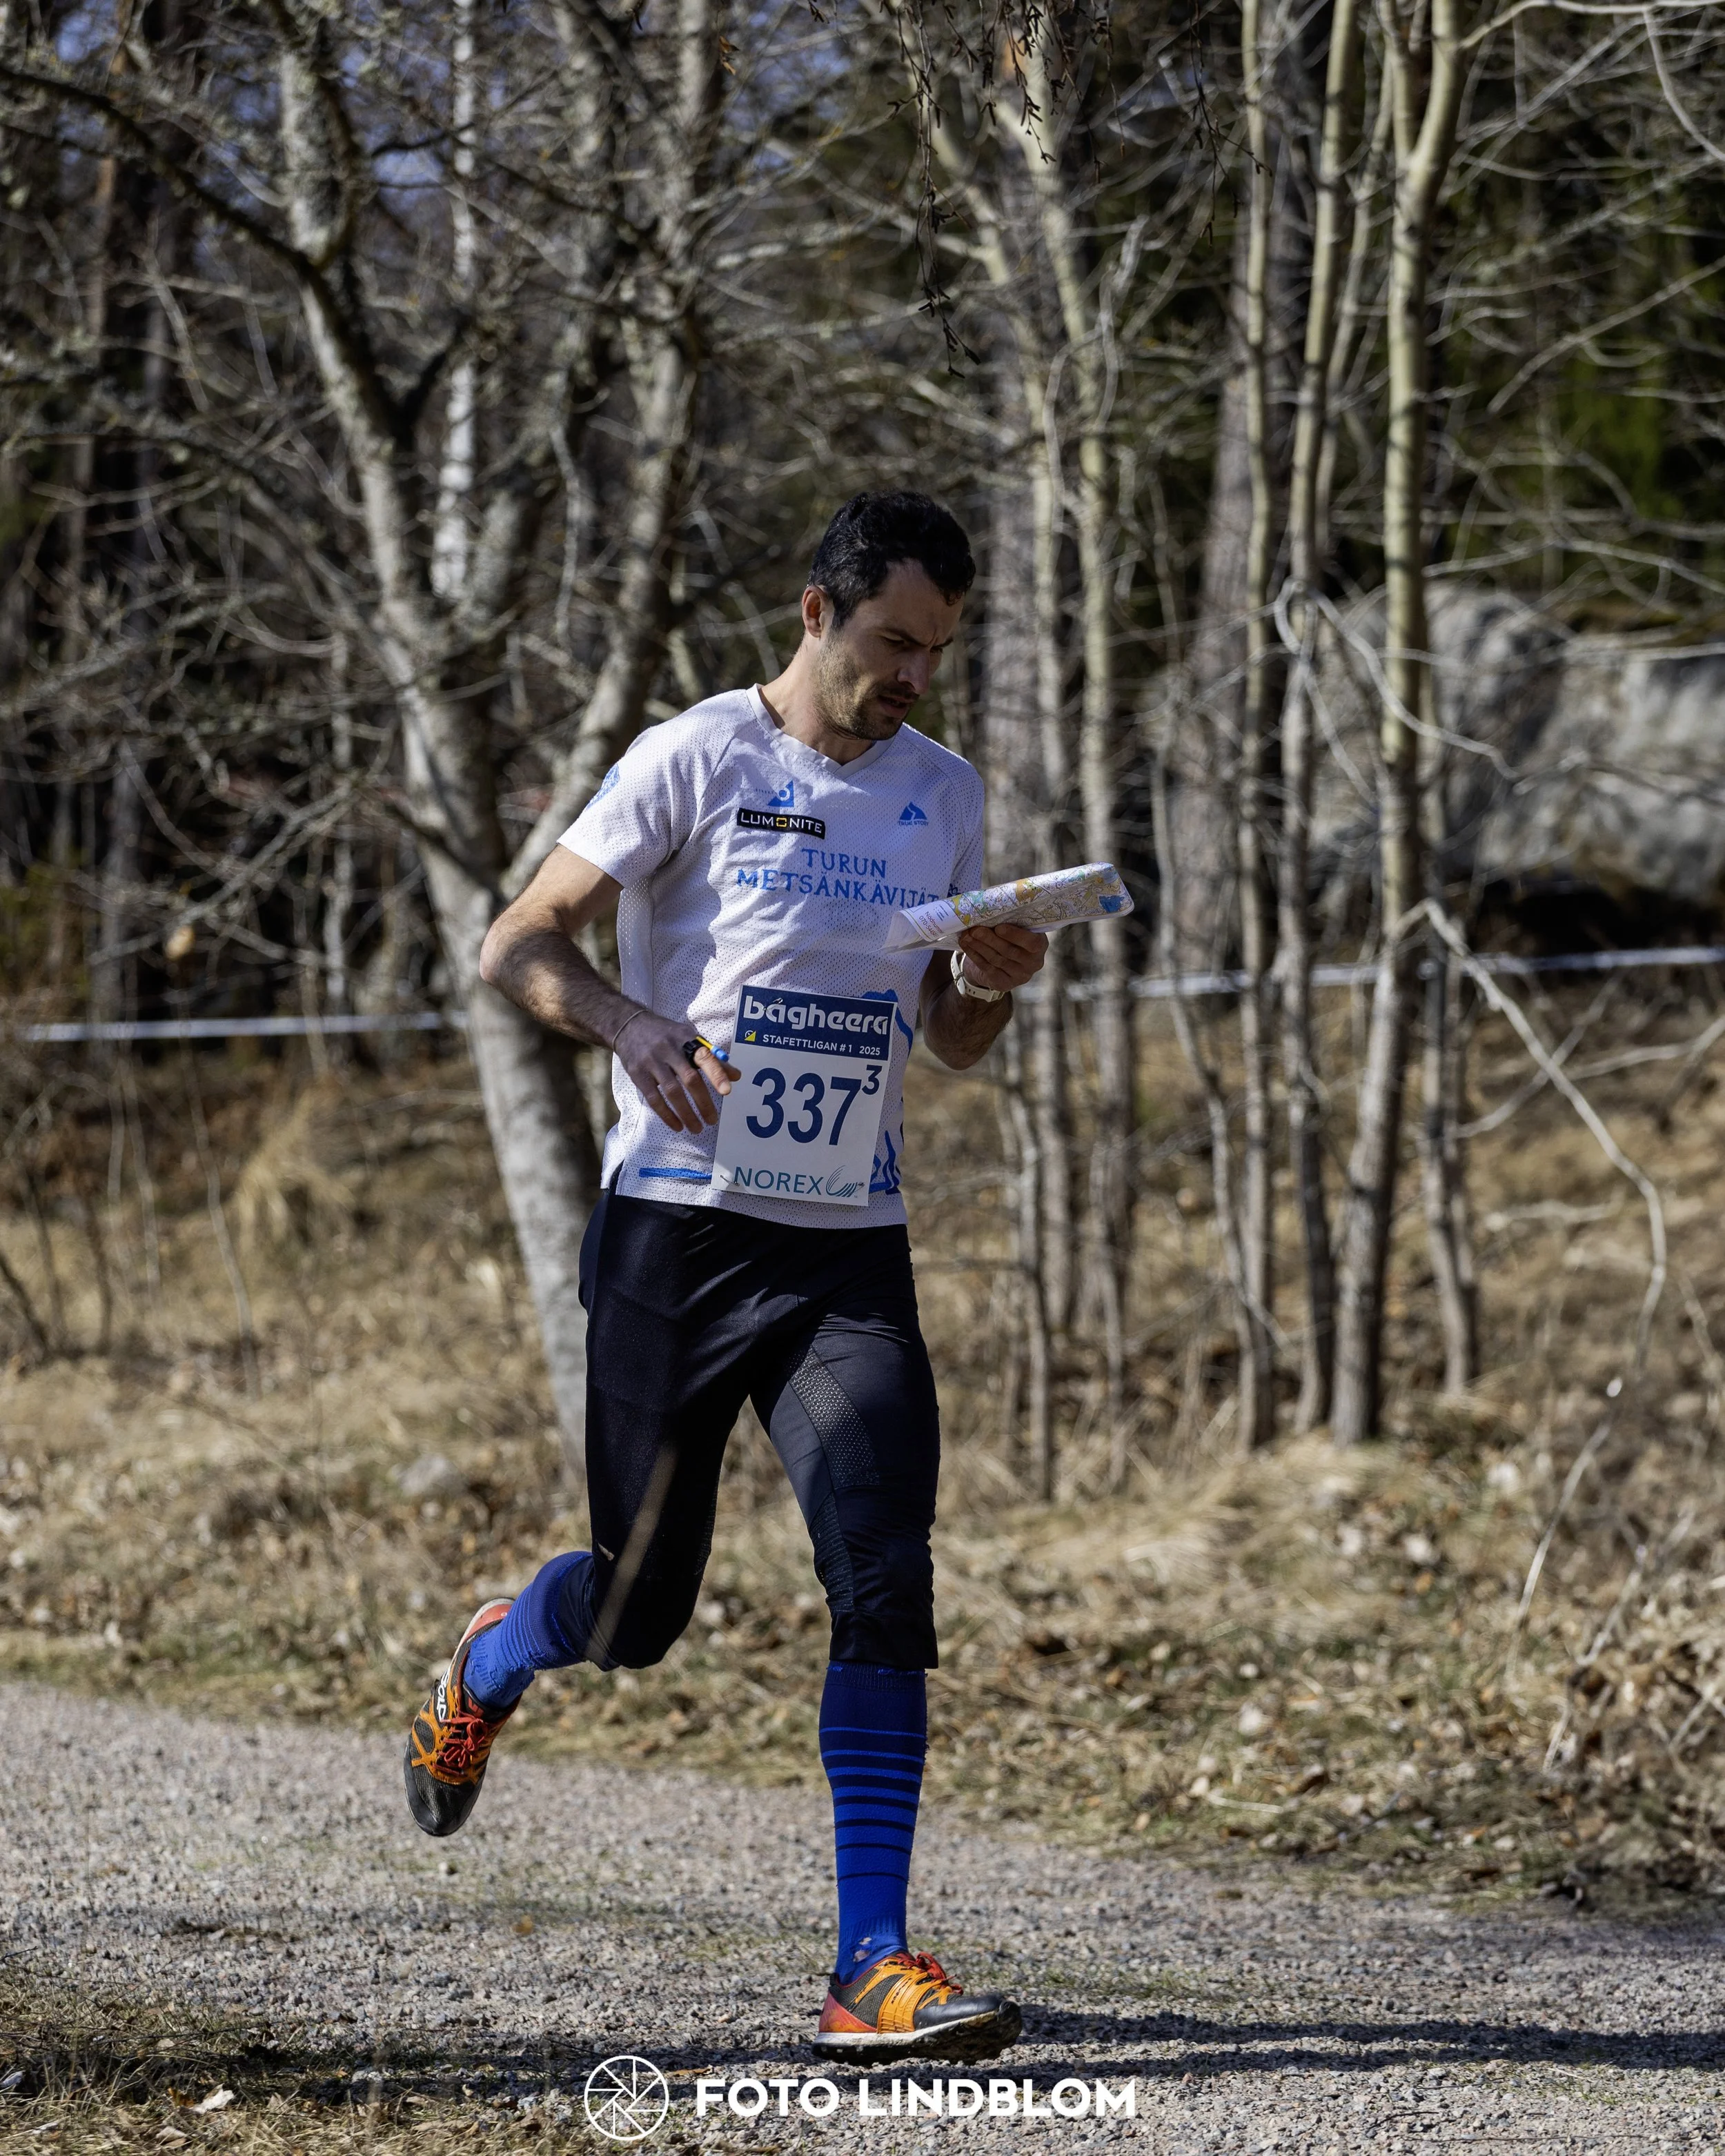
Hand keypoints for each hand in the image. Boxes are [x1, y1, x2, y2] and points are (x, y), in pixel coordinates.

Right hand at [612, 1009, 734, 1133]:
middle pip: (689, 1078)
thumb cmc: (666, 1035)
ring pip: (672, 1092)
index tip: (727, 1092)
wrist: (628, 1026)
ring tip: (697, 1128)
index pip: (704, 1056)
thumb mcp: (689, 1037)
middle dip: (703, 1102)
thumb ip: (711, 1057)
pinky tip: (677, 1125)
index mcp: (686, 1038)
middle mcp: (669, 1049)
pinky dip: (667, 1115)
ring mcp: (651, 1061)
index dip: (716, 1074)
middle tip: (712, 1120)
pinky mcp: (637, 1073)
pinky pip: (654, 1098)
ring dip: (686, 1113)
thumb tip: (736, 1077)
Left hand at [954, 922, 1046, 992]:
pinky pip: (987, 968)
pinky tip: (966, 945)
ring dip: (979, 946)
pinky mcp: (1004, 984)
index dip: (1015, 935)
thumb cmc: (1008, 937)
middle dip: (990, 939)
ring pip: (996, 959)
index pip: (1032, 942)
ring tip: (967, 935)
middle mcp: (1033, 963)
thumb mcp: (1014, 928)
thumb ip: (1008, 921)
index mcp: (1040, 945)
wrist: (1000, 962)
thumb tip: (988, 909)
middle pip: (1009, 951)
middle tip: (975, 929)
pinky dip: (975, 955)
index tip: (999, 927)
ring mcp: (1020, 976)